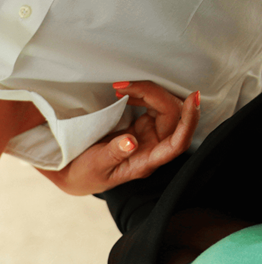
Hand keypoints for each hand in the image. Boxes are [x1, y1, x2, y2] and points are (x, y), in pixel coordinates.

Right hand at [38, 81, 199, 195]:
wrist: (75, 173)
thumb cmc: (85, 174)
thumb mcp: (95, 166)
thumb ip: (114, 154)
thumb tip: (131, 142)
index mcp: (146, 162)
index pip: (178, 143)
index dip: (189, 121)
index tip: (192, 98)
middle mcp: (154, 148)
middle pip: (172, 117)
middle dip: (155, 95)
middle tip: (126, 85)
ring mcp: (150, 136)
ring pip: (165, 108)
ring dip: (149, 92)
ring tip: (122, 87)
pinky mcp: (143, 127)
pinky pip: (153, 106)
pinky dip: (143, 95)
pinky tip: (125, 92)